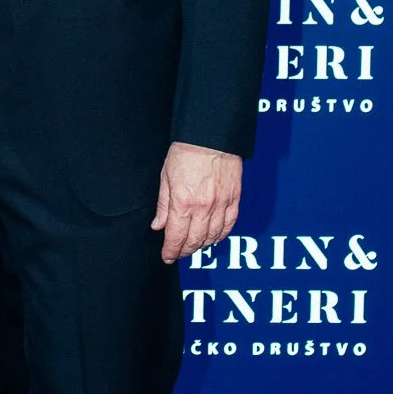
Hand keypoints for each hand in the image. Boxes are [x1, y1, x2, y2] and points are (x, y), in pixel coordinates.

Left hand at [151, 142, 241, 262]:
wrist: (211, 136)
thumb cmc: (186, 152)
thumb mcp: (165, 177)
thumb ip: (163, 205)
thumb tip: (158, 225)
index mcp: (183, 202)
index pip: (176, 237)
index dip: (171, 251)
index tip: (167, 257)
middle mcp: (203, 207)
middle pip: (195, 240)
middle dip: (185, 251)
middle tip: (179, 253)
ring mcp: (221, 204)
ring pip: (213, 236)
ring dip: (202, 245)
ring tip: (194, 246)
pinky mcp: (234, 199)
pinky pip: (229, 224)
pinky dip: (221, 235)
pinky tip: (214, 237)